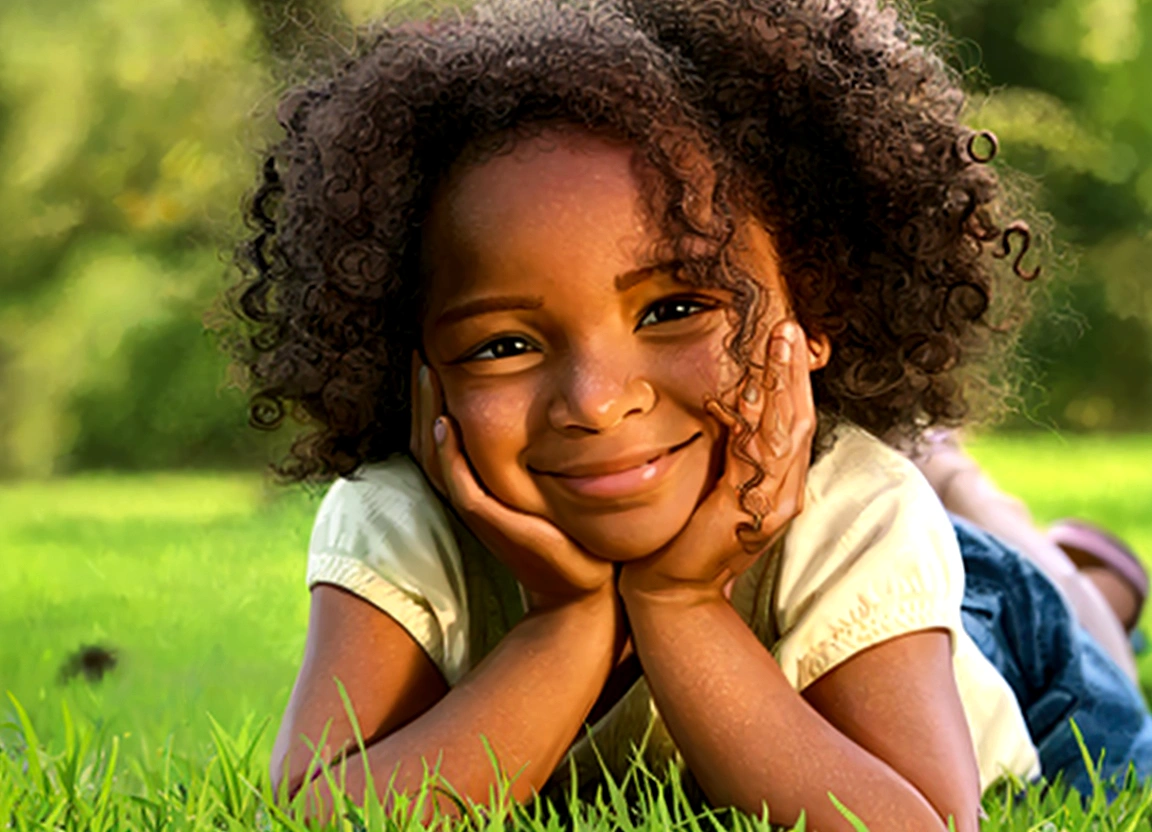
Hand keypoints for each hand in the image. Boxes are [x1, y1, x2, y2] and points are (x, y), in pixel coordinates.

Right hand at [409, 352, 615, 609]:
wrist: (581, 582)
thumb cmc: (567, 529)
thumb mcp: (545, 480)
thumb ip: (536, 449)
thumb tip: (550, 406)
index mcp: (476, 482)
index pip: (439, 432)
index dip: (429, 396)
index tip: (431, 355)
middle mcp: (468, 494)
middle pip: (427, 437)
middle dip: (422, 394)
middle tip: (419, 351)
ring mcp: (476, 509)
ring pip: (435, 455)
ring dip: (428, 412)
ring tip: (426, 372)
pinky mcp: (490, 523)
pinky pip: (459, 484)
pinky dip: (448, 454)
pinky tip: (445, 423)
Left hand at [619, 319, 816, 602]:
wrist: (670, 585)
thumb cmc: (685, 532)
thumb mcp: (711, 481)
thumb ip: (726, 451)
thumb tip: (723, 407)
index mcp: (777, 482)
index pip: (793, 421)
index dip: (793, 379)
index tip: (787, 338)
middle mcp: (785, 491)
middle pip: (800, 418)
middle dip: (795, 371)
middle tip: (791, 327)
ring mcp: (773, 503)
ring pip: (787, 431)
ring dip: (783, 383)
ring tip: (780, 343)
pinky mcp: (750, 512)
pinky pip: (759, 457)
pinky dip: (756, 422)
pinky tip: (749, 391)